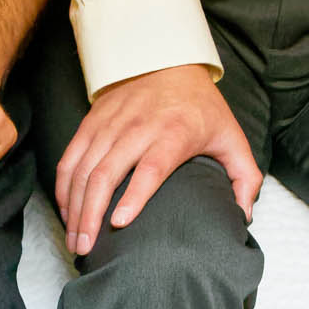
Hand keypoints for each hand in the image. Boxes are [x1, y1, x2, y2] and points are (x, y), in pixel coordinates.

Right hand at [53, 63, 259, 255]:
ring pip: (82, 169)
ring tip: (74, 239)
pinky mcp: (91, 122)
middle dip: (91, 215)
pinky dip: (63, 188)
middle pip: (106, 174)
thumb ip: (244, 177)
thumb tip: (243, 215)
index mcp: (174, 133)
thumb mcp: (231, 136)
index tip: (119, 223)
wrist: (169, 61)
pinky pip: (69, 159)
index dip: (134, 196)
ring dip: (74, 208)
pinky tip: (67, 212)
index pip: (150, 167)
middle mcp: (138, 127)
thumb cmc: (200, 108)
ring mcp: (110, 124)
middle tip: (85, 248)